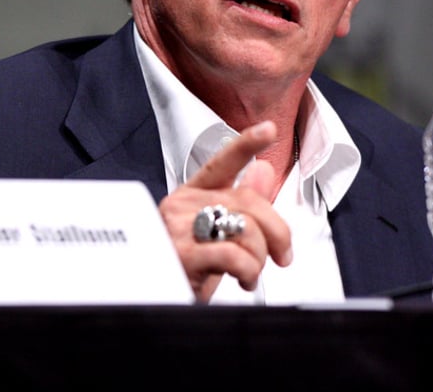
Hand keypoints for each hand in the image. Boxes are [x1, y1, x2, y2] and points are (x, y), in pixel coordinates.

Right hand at [158, 120, 292, 301]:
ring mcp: (179, 229)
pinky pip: (232, 254)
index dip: (247, 143)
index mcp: (192, 195)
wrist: (151, 303)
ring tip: (250, 273)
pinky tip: (243, 279)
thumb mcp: (216, 235)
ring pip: (245, 227)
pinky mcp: (181, 255)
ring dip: (260, 258)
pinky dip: (248, 270)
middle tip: (281, 255)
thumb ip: (240, 204)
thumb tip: (263, 170)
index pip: (222, 162)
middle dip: (277, 232)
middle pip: (249, 201)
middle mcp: (184, 206)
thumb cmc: (184, 271)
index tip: (269, 129)